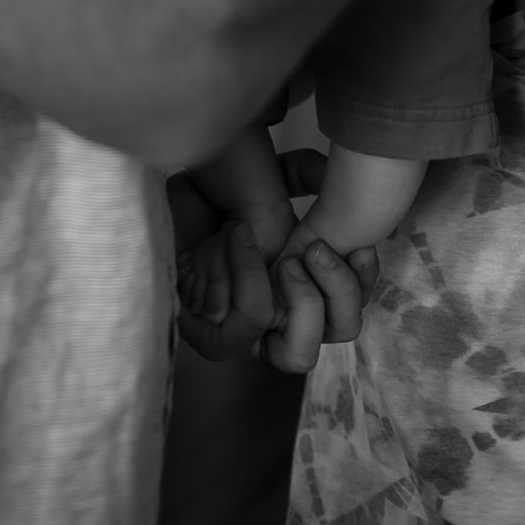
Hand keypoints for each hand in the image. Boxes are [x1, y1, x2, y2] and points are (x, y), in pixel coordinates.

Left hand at [167, 153, 377, 371]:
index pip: (353, 306)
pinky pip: (254, 319)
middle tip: (317, 247)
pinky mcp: (217, 342)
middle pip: (342, 333)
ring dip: (304, 299)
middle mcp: (281, 322)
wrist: (159, 210)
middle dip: (342, 290)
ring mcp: (250, 339)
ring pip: (302, 355)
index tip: (361, 243)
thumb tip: (336, 169)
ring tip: (286, 257)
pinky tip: (237, 237)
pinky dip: (252, 275)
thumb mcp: (264, 182)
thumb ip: (303, 175)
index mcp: (302, 290)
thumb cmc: (207, 203)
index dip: (366, 279)